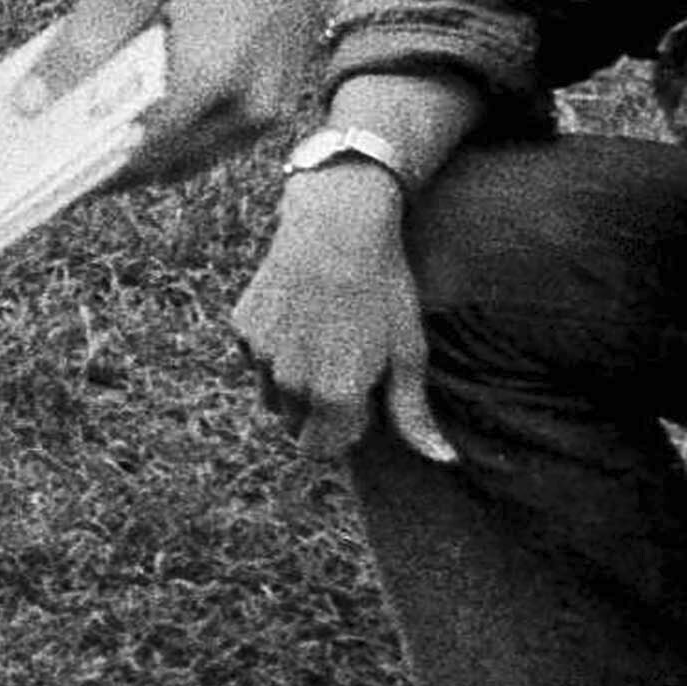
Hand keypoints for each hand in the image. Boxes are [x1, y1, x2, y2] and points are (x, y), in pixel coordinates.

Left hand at [31, 0, 383, 183]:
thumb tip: (33, 102)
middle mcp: (252, 106)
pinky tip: (129, 100)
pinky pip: (217, 131)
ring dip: (141, 147)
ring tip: (77, 125)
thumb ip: (82, 43)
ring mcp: (273, 103)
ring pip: (192, 153)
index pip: (136, 154)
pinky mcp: (279, 89)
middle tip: (45, 151)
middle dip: (106, 162)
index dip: (82, 169)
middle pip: (164, 162)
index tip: (33, 174)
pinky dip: (174, 127)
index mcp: (214, 79)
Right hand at [227, 176, 449, 464]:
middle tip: (345, 368)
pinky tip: (300, 318)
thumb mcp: (408, 352)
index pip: (319, 449)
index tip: (360, 405)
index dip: (341, 432)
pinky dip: (274, 351)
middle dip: (317, 409)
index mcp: (334, 396)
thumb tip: (443, 460)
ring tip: (323, 342)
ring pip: (272, 394)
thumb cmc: (383, 289)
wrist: (336, 225)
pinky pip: (256, 360)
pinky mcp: (243, 327)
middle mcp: (290, 382)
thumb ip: (414, 413)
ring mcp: (260, 354)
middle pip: (295, 423)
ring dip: (293, 384)